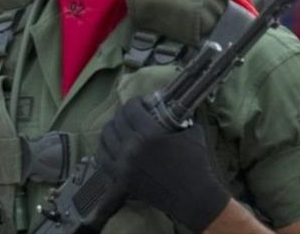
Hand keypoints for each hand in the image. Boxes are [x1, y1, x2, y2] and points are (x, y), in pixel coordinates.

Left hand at [97, 98, 230, 231]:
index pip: (131, 109)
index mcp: (150, 134)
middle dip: (124, 113)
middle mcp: (133, 147)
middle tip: (131, 114)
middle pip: (117, 121)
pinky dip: (104, 147)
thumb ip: (179, 118)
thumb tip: (171, 106)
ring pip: (106, 137)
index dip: (135, 101)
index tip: (141, 102)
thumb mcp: (192, 133)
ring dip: (112, 128)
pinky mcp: (121, 179)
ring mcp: (124, 164)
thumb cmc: (196, 164)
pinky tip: (109, 143)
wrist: (194, 197)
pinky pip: (102, 158)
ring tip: (118, 126)